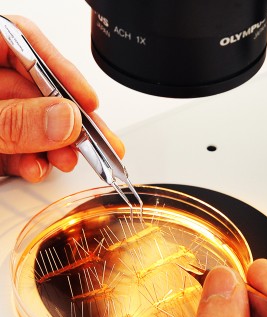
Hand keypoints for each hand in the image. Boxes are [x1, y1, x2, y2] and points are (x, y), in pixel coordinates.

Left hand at [0, 16, 123, 181]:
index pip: (25, 42)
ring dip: (53, 147)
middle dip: (67, 122)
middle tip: (98, 143)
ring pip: (30, 122)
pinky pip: (14, 146)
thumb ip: (16, 120)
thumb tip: (66, 121)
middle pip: (36, 90)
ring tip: (67, 160)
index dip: (62, 70)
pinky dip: (29, 162)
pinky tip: (37, 169)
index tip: (88, 100)